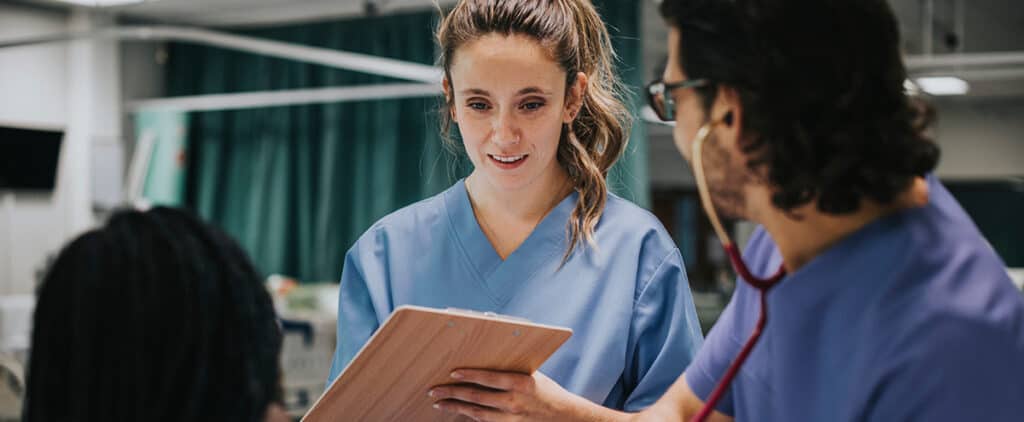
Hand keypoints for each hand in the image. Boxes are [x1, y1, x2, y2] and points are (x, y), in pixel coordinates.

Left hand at [428, 369, 584, 421]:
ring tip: (439, 403)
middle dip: (453, 394)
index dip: (469, 375)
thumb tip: (488, 352)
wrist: (564, 417)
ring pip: (476, 414)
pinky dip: (468, 417)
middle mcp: (514, 402)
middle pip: (477, 398)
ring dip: (455, 408)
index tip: (452, 373)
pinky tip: (457, 412)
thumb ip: (511, 367)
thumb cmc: (546, 391)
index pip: (489, 378)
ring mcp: (511, 419)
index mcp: (521, 383)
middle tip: (434, 390)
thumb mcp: (532, 374)